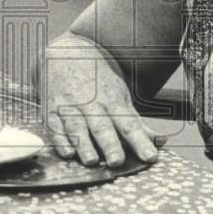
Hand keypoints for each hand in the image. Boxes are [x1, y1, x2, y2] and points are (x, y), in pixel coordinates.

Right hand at [39, 34, 165, 167]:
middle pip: (102, 126)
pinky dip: (59, 139)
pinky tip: (66, 152)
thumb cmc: (97, 78)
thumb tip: (160, 141)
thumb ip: (136, 121)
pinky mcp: (52, 109)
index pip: (129, 123)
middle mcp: (92, 103)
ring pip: (77, 126)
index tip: (151, 156)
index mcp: (112, 99)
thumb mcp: (119, 94)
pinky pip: (54, 126)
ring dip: (84, 144)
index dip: (140, 140)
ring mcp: (70, 105)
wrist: (66, 51)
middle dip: (110, 144)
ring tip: (91, 161)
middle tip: (117, 161)